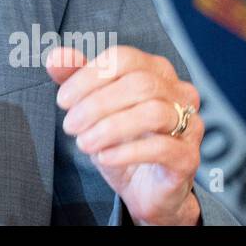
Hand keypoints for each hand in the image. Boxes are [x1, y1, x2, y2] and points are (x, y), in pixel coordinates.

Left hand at [45, 44, 202, 225]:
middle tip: (70, 125)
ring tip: (84, 143)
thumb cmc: (120, 141)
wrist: (143, 189)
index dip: (90, 76)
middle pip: (140, 84)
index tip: (63, 100)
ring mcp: (190, 124)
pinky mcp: (189, 157)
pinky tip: (104, 157)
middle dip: (97, 104)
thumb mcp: (92, 108)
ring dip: (110, 128)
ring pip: (153, 113)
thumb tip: (56, 57)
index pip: (123, 58)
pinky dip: (127, 151)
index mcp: (155, 71)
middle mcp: (179, 92)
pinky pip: (162, 147)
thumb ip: (75, 78)